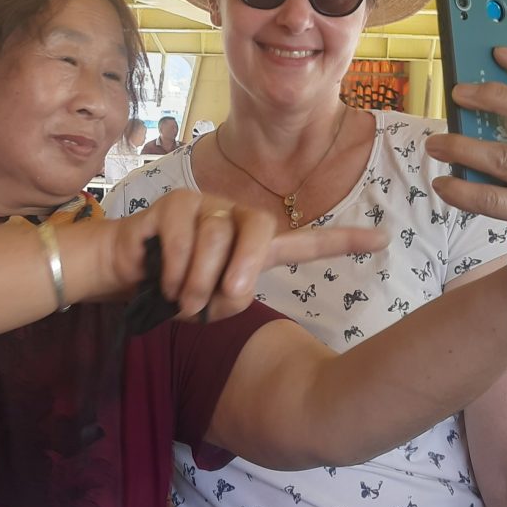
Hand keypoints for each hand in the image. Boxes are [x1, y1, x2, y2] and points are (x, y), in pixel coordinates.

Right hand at [102, 190, 386, 320]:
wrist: (122, 273)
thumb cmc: (172, 287)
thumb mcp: (209, 304)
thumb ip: (229, 299)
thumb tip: (230, 290)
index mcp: (253, 245)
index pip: (304, 242)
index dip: (343, 243)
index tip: (384, 240)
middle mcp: (236, 218)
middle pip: (262, 232)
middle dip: (243, 274)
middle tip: (222, 300)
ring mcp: (207, 205)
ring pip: (217, 241)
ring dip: (197, 284)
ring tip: (183, 300)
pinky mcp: (175, 202)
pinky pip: (184, 239)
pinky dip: (174, 272)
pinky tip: (163, 282)